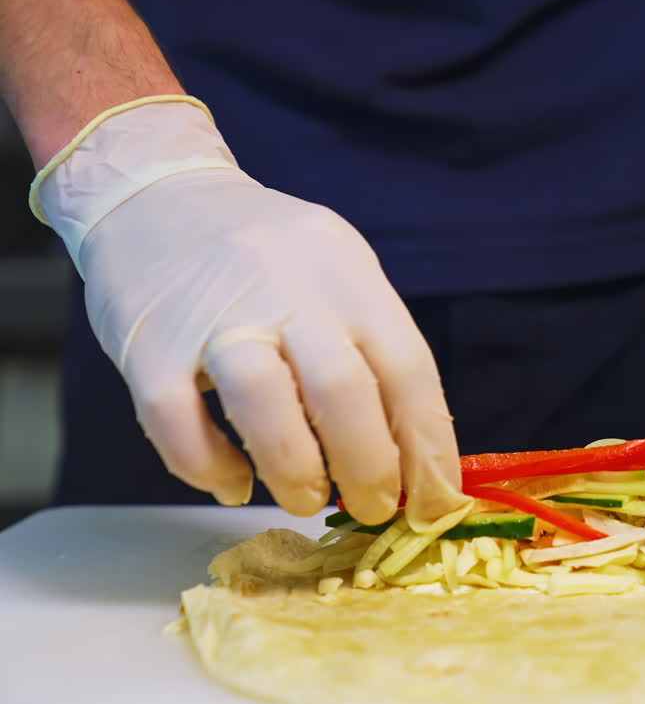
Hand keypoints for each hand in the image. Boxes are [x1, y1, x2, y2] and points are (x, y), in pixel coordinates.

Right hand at [36, 99, 466, 527]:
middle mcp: (287, 290)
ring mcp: (215, 316)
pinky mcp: (148, 344)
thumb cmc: (266, 253)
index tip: (436, 502)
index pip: (407, 368)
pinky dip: (209, 467)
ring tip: (307, 499)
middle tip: (373, 509)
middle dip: (369, 467)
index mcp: (347, 276)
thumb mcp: (338, 271)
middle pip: (343, 390)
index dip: (429, 446)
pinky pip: (178, 421)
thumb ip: (371, 348)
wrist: (154, 194)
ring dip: (296, 471)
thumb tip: (413, 457)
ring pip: (264, 404)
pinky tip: (232, 482)